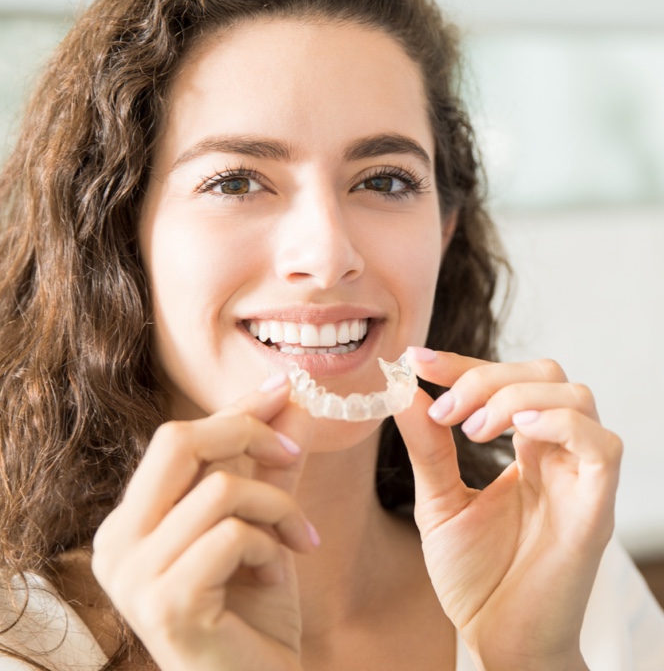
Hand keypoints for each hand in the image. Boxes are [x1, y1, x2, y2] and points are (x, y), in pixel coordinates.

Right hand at [91, 376, 315, 670]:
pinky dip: (270, 546)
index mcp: (129, 521)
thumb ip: (269, 467)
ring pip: (219, 489)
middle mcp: (117, 543)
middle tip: (291, 453)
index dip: (233, 410)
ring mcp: (133, 576)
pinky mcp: (165, 604)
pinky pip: (232, 536)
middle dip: (245, 433)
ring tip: (297, 539)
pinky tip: (277, 576)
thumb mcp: (261, 525)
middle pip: (177, 442)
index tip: (283, 389)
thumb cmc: (252, 613)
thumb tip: (291, 404)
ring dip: (276, 507)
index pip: (175, 440)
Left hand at [394, 349, 621, 670]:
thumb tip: (402, 389)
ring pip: (575, 395)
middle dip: (487, 375)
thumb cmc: (475, 575)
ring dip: (514, 395)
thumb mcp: (439, 499)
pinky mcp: (595, 508)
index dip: (462, 363)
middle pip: (545, 373)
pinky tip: (512, 434)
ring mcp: (580, 478)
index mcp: (525, 449)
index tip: (414, 360)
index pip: (506, 379)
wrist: (497, 640)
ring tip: (471, 428)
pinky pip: (600, 444)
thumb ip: (427, 446)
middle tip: (444, 409)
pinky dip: (557, 422)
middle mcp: (557, 455)